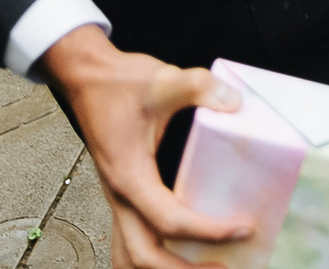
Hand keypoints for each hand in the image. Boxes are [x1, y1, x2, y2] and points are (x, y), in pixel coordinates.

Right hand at [43, 27, 253, 268]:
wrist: (86, 78)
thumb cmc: (119, 83)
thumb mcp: (163, 79)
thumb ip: (199, 87)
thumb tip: (235, 102)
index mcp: (129, 176)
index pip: (170, 220)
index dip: (208, 230)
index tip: (242, 228)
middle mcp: (119, 197)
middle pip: (143, 257)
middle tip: (226, 267)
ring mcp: (118, 200)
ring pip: (129, 256)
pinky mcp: (123, 196)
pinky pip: (131, 241)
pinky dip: (153, 258)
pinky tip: (181, 254)